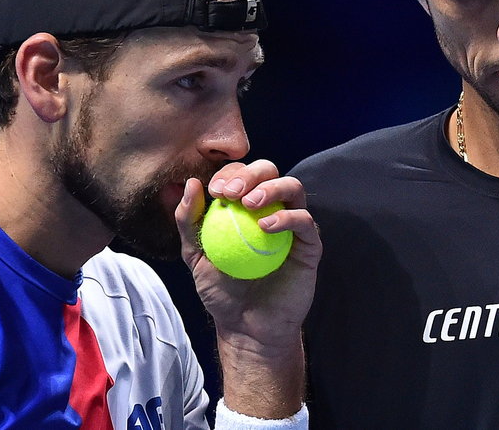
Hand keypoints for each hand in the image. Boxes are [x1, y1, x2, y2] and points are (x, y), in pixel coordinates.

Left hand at [174, 159, 320, 352]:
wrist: (246, 327)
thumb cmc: (221, 291)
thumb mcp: (195, 255)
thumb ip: (189, 221)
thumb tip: (190, 184)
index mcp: (245, 206)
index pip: (241, 174)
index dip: (229, 174)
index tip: (214, 190)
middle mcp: (271, 208)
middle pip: (269, 171)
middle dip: (249, 173)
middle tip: (230, 192)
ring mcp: (293, 225)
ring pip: (293, 187)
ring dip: (271, 187)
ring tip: (250, 203)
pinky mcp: (310, 244)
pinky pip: (304, 220)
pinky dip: (287, 216)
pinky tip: (266, 226)